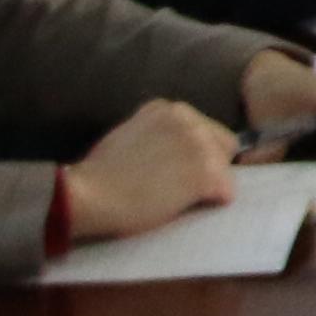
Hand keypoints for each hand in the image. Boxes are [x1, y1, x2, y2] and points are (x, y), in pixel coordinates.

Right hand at [59, 98, 244, 244]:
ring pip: (225, 169)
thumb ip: (159, 134)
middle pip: (223, 144)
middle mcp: (187, 118)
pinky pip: (226, 192)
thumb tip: (178, 151)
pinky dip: (211, 203)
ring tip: (176, 198)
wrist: (89, 193)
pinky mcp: (204, 171)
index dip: (193, 153)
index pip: (203, 129)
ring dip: (208, 186)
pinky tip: (183, 207)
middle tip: (179, 187)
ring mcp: (198, 143)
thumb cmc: (100, 174)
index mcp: (167, 108)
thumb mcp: (130, 134)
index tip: (174, 169)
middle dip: (208, 165)